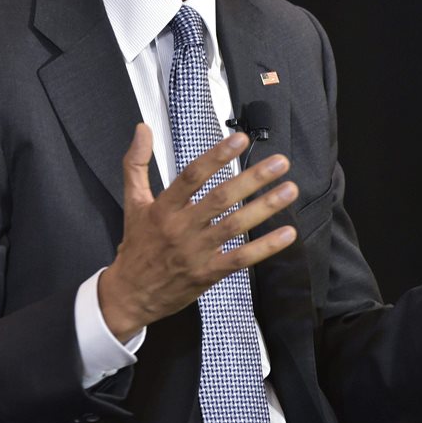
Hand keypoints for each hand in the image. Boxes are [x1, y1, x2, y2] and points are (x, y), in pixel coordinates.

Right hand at [98, 123, 298, 341]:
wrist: (131, 294)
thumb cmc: (137, 245)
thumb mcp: (132, 202)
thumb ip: (136, 163)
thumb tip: (142, 128)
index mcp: (163, 208)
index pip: (192, 176)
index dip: (217, 156)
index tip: (241, 140)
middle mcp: (181, 228)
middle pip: (220, 199)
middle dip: (253, 178)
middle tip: (279, 163)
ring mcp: (196, 252)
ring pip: (235, 226)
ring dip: (265, 207)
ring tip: (289, 190)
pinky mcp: (208, 273)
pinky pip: (241, 259)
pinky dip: (265, 247)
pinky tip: (287, 234)